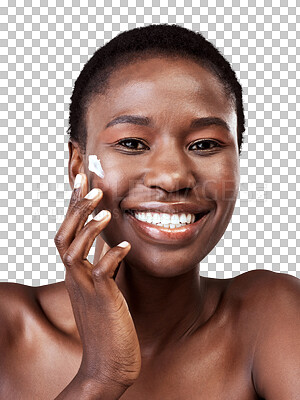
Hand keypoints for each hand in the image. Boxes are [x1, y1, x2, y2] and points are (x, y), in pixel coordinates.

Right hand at [54, 173, 140, 392]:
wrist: (108, 364)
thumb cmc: (107, 324)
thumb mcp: (101, 289)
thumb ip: (101, 265)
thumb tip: (109, 245)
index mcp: (76, 272)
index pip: (69, 232)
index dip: (74, 206)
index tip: (84, 180)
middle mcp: (76, 277)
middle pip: (64, 235)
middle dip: (76, 208)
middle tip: (91, 183)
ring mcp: (86, 289)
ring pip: (74, 251)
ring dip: (88, 228)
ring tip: (104, 209)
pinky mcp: (102, 301)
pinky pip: (102, 273)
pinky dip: (111, 256)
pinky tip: (123, 245)